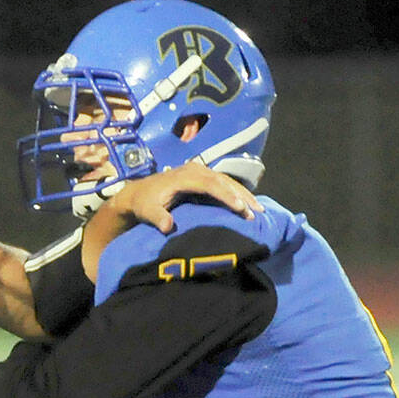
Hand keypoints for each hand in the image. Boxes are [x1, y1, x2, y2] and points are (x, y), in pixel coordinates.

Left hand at [80, 162, 262, 278]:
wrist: (139, 193)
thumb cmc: (144, 204)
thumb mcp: (146, 211)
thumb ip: (157, 217)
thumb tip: (168, 226)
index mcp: (183, 177)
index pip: (210, 184)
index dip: (226, 195)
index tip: (240, 208)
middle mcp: (194, 171)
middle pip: (223, 181)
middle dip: (241, 196)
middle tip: (256, 212)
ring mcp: (200, 172)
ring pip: (227, 181)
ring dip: (244, 194)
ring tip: (259, 210)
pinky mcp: (203, 178)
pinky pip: (224, 183)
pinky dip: (238, 193)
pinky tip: (249, 205)